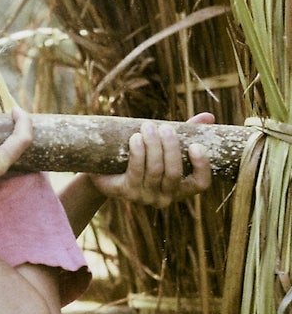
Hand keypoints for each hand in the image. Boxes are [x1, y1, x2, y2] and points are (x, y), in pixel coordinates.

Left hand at [89, 112, 213, 206]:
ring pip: (155, 170)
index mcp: (180, 187)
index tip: (196, 145)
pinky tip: (136, 138)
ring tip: (148, 127)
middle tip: (164, 127)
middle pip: (174, 173)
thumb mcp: (164, 144)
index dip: (202, 166)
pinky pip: (136, 171)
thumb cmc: (141, 154)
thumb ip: (187, 132)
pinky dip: (138, 152)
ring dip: (153, 145)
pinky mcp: (126, 192)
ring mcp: (145, 197)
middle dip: (171, 147)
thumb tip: (209, 117)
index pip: (200, 184)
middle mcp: (165, 197)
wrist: (104, 169)